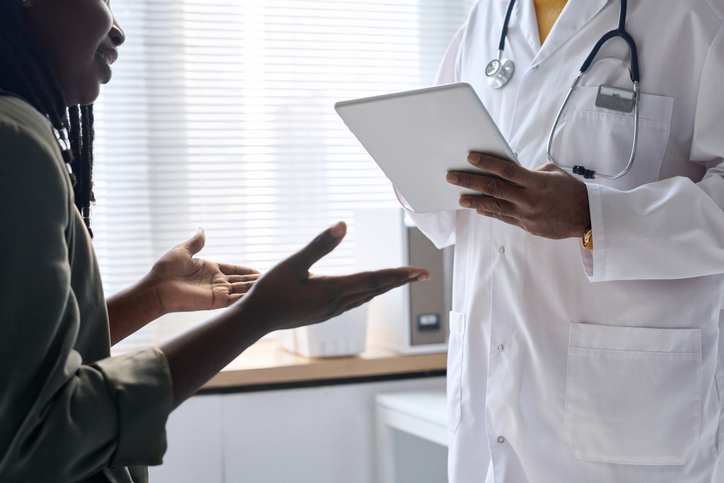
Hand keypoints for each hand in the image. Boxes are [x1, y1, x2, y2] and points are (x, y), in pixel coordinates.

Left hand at [147, 228, 260, 313]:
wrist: (157, 288)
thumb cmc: (166, 269)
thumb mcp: (182, 251)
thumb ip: (196, 242)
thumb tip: (202, 229)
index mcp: (209, 269)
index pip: (233, 270)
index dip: (245, 271)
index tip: (258, 271)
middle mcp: (215, 281)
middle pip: (240, 281)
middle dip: (254, 280)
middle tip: (270, 279)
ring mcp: (216, 292)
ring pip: (240, 290)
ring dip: (253, 289)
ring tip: (269, 287)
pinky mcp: (215, 302)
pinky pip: (234, 300)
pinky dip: (246, 298)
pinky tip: (258, 296)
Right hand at [237, 221, 428, 332]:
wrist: (254, 321)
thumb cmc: (270, 291)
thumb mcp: (292, 264)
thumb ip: (318, 245)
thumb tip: (343, 224)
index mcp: (333, 290)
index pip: (375, 279)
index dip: (400, 274)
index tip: (420, 271)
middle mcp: (337, 303)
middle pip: (377, 289)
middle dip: (401, 281)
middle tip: (423, 274)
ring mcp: (331, 311)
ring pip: (366, 296)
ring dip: (386, 287)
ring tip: (402, 280)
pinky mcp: (323, 313)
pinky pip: (354, 302)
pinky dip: (368, 293)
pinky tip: (367, 291)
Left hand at [446, 153, 590, 238]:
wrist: (587, 217)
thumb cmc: (571, 190)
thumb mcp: (553, 173)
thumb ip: (529, 172)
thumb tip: (508, 169)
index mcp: (537, 182)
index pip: (507, 170)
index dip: (486, 163)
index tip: (470, 157)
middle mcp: (529, 199)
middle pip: (494, 188)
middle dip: (470, 182)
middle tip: (452, 177)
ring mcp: (527, 215)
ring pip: (494, 206)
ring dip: (474, 201)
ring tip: (460, 197)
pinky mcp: (527, 226)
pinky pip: (504, 217)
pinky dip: (490, 212)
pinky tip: (477, 207)